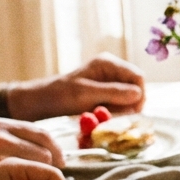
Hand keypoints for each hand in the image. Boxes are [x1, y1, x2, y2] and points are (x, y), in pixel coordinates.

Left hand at [8, 53, 145, 121]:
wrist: (40, 102)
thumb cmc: (59, 95)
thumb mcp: (86, 94)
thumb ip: (113, 93)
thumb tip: (138, 94)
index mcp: (108, 63)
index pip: (138, 77)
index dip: (139, 95)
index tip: (132, 113)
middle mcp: (111, 70)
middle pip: (135, 88)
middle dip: (129, 104)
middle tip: (114, 116)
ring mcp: (108, 82)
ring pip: (128, 98)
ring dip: (120, 110)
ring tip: (103, 116)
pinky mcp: (104, 93)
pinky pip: (118, 104)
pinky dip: (113, 112)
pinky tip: (100, 115)